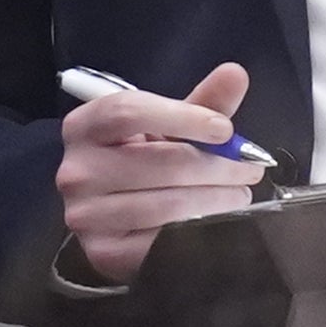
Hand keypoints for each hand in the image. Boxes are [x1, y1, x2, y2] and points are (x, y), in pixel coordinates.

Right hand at [56, 61, 259, 283]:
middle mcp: (75, 169)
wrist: (113, 218)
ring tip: (239, 195)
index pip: (129, 111)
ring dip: (216, 199)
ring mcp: (85, 214)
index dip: (183, 117)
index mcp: (84, 126)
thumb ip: (201, 103)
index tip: (226, 130)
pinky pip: (163, 239)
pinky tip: (216, 219)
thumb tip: (235, 74)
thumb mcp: (166, 129)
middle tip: (249, 170)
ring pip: (167, 203)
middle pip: (158, 161)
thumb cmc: (142, 162)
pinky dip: (198, 228)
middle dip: (216, 166)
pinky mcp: (102, 252)